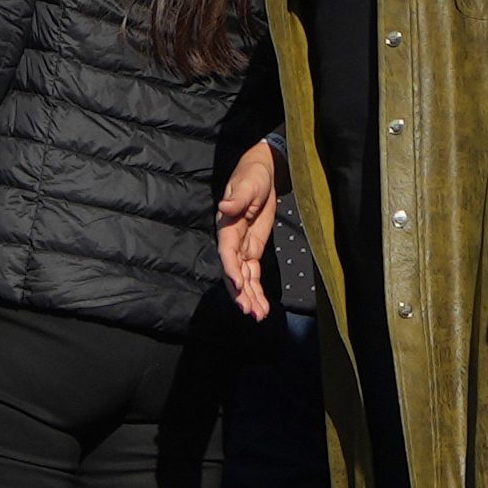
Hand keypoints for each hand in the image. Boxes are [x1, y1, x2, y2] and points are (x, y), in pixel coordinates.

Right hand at [218, 140, 281, 320]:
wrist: (263, 172)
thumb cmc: (253, 175)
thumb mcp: (247, 184)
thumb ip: (237, 198)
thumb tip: (224, 208)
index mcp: (228, 226)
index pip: (227, 251)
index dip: (231, 269)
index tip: (239, 284)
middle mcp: (232, 240)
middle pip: (234, 270)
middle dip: (240, 291)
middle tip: (249, 310)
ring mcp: (243, 247)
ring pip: (244, 277)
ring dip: (250, 296)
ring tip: (258, 315)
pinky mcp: (254, 249)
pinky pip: (254, 273)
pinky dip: (257, 290)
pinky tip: (262, 306)